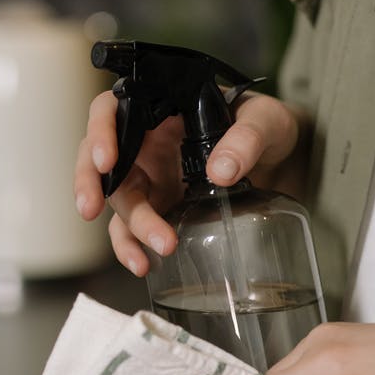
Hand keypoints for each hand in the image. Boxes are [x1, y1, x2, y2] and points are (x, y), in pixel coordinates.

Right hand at [72, 90, 301, 275]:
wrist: (284, 158)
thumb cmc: (269, 126)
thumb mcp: (267, 121)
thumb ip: (247, 138)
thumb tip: (220, 171)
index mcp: (161, 109)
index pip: (112, 110)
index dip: (100, 131)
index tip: (107, 159)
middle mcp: (147, 142)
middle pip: (100, 159)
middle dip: (90, 184)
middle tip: (90, 209)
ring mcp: (151, 177)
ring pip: (119, 200)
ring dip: (128, 228)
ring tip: (154, 251)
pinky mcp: (161, 207)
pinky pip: (133, 229)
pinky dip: (133, 248)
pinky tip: (145, 265)